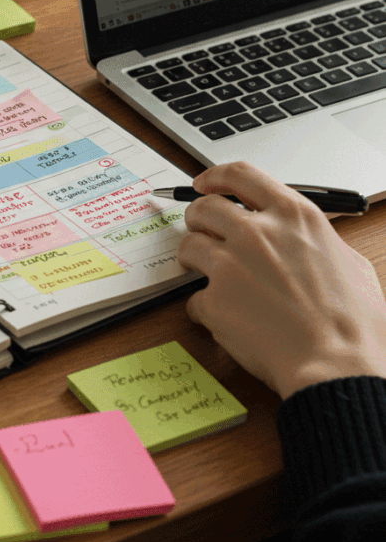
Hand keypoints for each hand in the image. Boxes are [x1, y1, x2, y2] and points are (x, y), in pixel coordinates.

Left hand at [176, 162, 385, 398]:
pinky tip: (223, 319)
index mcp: (293, 216)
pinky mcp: (214, 300)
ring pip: (189, 246)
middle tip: (202, 233)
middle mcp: (257, 232)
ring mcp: (231, 264)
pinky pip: (193, 298)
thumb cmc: (353, 323)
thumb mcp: (350, 263)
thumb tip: (308, 241)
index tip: (202, 183)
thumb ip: (318, 241)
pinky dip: (204, 309)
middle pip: (204, 207)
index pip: (240, 175)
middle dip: (197, 219)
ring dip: (193, 259)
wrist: (337, 366)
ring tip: (207, 275)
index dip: (214, 176)